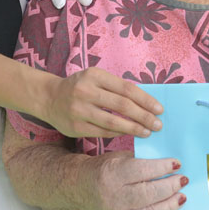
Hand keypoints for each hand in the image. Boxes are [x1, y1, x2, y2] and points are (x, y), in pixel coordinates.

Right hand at [43, 67, 163, 138]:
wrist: (49, 98)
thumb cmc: (80, 87)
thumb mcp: (95, 78)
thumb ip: (116, 87)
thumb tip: (146, 102)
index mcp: (94, 75)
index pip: (126, 88)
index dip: (145, 100)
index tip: (159, 109)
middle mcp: (85, 91)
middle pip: (122, 105)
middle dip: (143, 116)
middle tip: (158, 124)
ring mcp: (79, 110)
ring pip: (113, 121)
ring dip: (134, 128)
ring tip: (147, 132)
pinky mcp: (75, 127)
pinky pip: (103, 132)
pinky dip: (118, 133)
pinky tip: (129, 134)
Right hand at [87, 151, 186, 209]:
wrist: (83, 189)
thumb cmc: (106, 170)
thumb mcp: (118, 157)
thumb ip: (140, 160)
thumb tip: (168, 164)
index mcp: (112, 174)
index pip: (142, 171)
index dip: (162, 167)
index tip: (177, 163)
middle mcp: (114, 197)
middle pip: (148, 194)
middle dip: (170, 187)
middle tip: (182, 180)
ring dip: (169, 207)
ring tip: (181, 198)